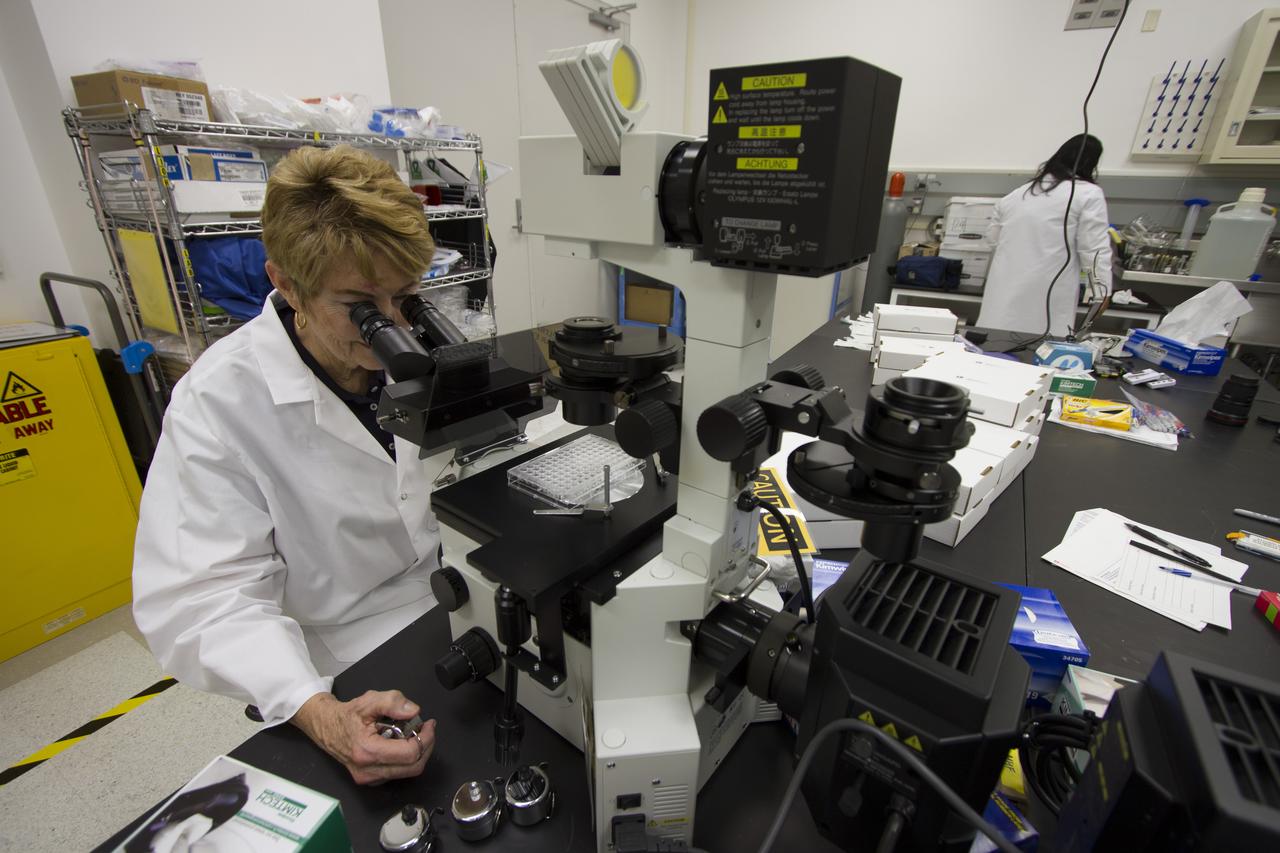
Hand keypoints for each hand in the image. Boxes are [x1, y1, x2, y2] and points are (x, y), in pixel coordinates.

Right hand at [291, 690, 436, 784]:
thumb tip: (413, 711)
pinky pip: (398, 773)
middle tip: (426, 729)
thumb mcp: (369, 700)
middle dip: (426, 746)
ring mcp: (369, 779)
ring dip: (417, 752)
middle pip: (413, 767)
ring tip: (413, 733)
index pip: (410, 754)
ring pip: (407, 772)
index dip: (426, 738)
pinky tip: (401, 743)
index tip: (429, 724)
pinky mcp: (370, 780)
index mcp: (368, 752)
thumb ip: (392, 702)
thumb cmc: (347, 715)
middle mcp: (368, 771)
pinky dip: (406, 759)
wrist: (326, 727)